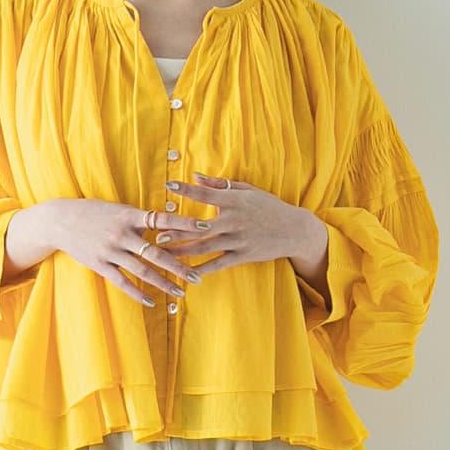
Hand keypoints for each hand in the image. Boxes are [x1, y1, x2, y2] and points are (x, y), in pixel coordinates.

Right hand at [48, 199, 213, 307]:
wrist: (60, 220)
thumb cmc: (94, 212)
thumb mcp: (119, 209)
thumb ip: (141, 219)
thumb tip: (167, 225)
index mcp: (129, 215)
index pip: (163, 219)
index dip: (185, 223)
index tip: (206, 227)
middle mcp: (122, 234)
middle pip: (156, 252)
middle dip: (178, 266)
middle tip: (198, 276)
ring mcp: (110, 251)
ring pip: (142, 270)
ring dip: (163, 283)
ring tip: (181, 292)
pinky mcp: (100, 265)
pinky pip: (122, 282)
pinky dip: (138, 293)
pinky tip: (152, 302)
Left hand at [159, 171, 325, 276]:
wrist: (294, 230)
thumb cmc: (269, 206)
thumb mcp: (248, 190)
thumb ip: (221, 184)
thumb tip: (197, 176)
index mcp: (234, 200)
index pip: (205, 193)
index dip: (186, 189)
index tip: (168, 186)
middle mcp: (234, 220)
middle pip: (198, 225)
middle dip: (175, 229)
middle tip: (154, 232)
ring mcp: (238, 239)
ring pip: (204, 247)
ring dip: (181, 250)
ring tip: (162, 253)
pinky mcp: (243, 255)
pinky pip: (218, 264)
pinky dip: (202, 269)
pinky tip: (187, 274)